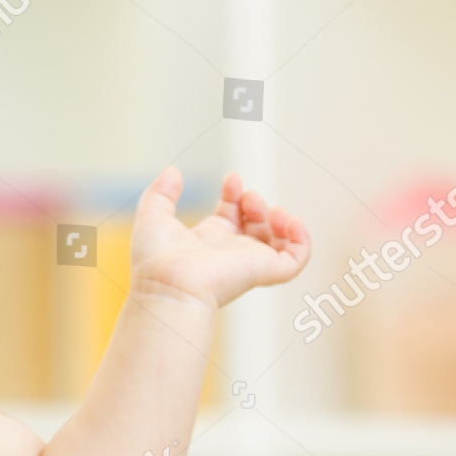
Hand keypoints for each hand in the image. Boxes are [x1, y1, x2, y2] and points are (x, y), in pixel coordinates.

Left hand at [129, 166, 310, 309]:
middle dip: (255, 203)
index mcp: (206, 241)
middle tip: (248, 199)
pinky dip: (302, 239)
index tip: (231, 178)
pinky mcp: (265, 271)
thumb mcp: (153, 216)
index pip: (230, 214)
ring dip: (279, 218)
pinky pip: (296, 258)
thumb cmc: (156, 259)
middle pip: (254, 224)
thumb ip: (161, 192)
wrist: (169, 284)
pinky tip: (291, 221)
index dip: (234, 194)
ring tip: (265, 210)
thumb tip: (172, 170)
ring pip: (277, 239)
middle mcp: (229, 252)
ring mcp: (249, 262)